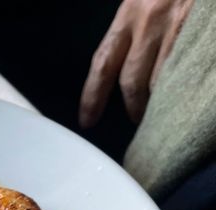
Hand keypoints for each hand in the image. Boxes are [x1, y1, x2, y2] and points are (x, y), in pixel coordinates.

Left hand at [79, 0, 192, 127]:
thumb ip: (135, 24)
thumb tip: (126, 56)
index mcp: (129, 12)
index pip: (102, 63)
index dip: (91, 96)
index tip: (87, 120)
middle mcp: (148, 20)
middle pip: (131, 80)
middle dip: (132, 106)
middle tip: (136, 120)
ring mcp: (178, 25)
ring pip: (161, 79)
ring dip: (159, 100)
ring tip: (164, 109)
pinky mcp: (199, 29)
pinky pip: (187, 66)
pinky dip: (183, 83)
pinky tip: (185, 90)